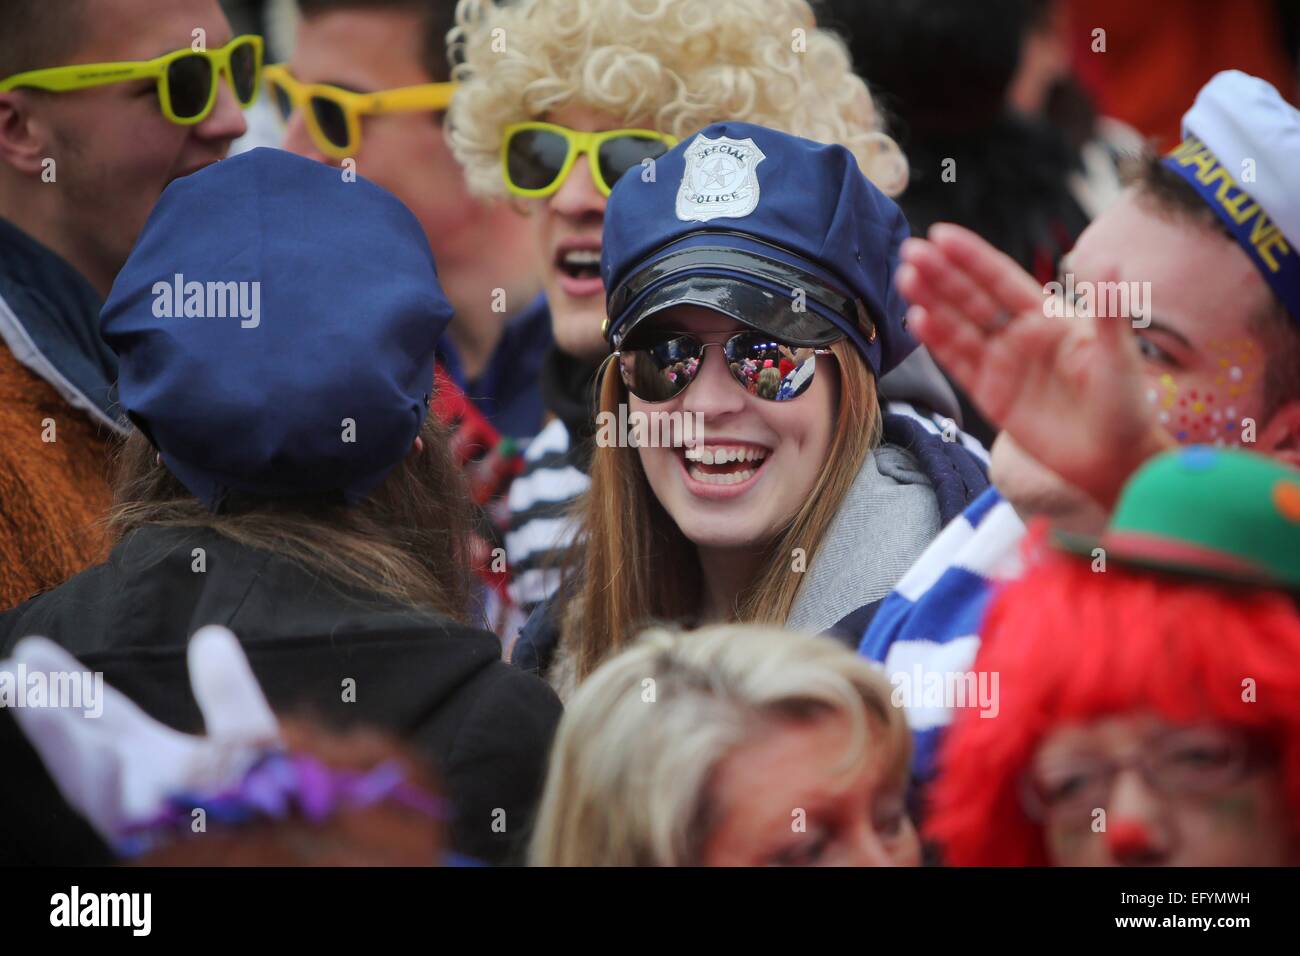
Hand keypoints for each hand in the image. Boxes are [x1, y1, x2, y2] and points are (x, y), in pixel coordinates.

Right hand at [2, 626, 278, 842]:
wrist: (292, 844)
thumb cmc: (272, 802)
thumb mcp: (248, 734)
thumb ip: (227, 690)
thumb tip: (210, 635)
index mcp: (159, 766)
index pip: (102, 720)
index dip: (66, 687)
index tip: (30, 652)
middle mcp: (143, 794)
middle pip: (82, 746)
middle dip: (44, 708)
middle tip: (9, 666)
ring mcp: (151, 822)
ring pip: (95, 786)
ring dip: (60, 741)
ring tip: (28, 696)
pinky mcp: (169, 844)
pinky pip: (141, 825)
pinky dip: (119, 791)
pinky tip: (108, 754)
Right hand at [897, 223, 1172, 507]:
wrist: (1114, 460)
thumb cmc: (1125, 403)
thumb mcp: (1119, 353)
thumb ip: (1108, 310)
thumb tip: (1109, 262)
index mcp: (1047, 316)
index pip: (1001, 279)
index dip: (971, 257)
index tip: (941, 235)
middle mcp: (1019, 335)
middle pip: (971, 298)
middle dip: (940, 274)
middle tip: (910, 251)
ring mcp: (1001, 365)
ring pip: (957, 327)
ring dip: (931, 303)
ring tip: (906, 280)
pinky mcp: (989, 396)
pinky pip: (957, 364)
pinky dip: (937, 343)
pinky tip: (918, 321)